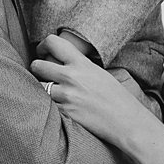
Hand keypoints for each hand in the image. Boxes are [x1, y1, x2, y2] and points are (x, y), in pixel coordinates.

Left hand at [32, 34, 155, 153]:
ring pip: (40, 88)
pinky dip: (51, 107)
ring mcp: (67, 95)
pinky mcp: (65, 113)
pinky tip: (61, 109)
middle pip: (38, 66)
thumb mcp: (100, 74)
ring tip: (53, 94)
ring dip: (43, 90)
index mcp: (82, 63)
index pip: (53, 42)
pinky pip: (48, 106)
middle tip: (43, 75)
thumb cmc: (118, 99)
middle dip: (37, 70)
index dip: (43, 46)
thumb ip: (80, 67)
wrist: (127, 121)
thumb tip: (63, 65)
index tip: (43, 53)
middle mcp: (72, 77)